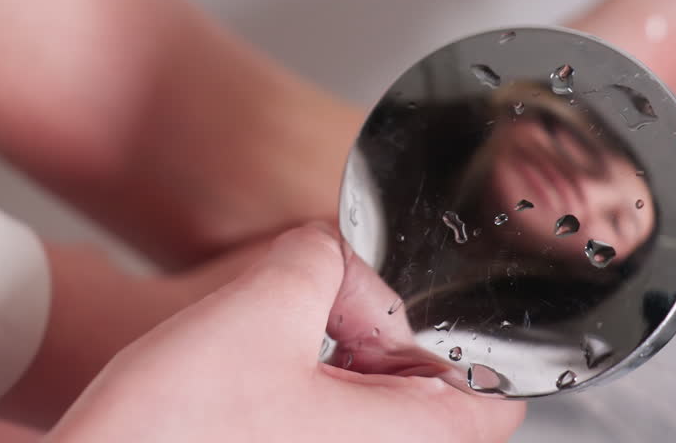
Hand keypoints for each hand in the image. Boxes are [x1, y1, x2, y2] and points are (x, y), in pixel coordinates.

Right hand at [47, 225, 524, 442]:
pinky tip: (264, 354)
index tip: (449, 298)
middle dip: (393, 331)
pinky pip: (324, 421)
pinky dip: (311, 379)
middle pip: (429, 391)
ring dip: (347, 352)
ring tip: (297, 321)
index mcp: (401, 440)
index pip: (499, 399)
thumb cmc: (176, 429)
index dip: (482, 337)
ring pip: (372, 404)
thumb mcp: (261, 307)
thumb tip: (331, 251)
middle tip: (339, 299)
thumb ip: (319, 259)